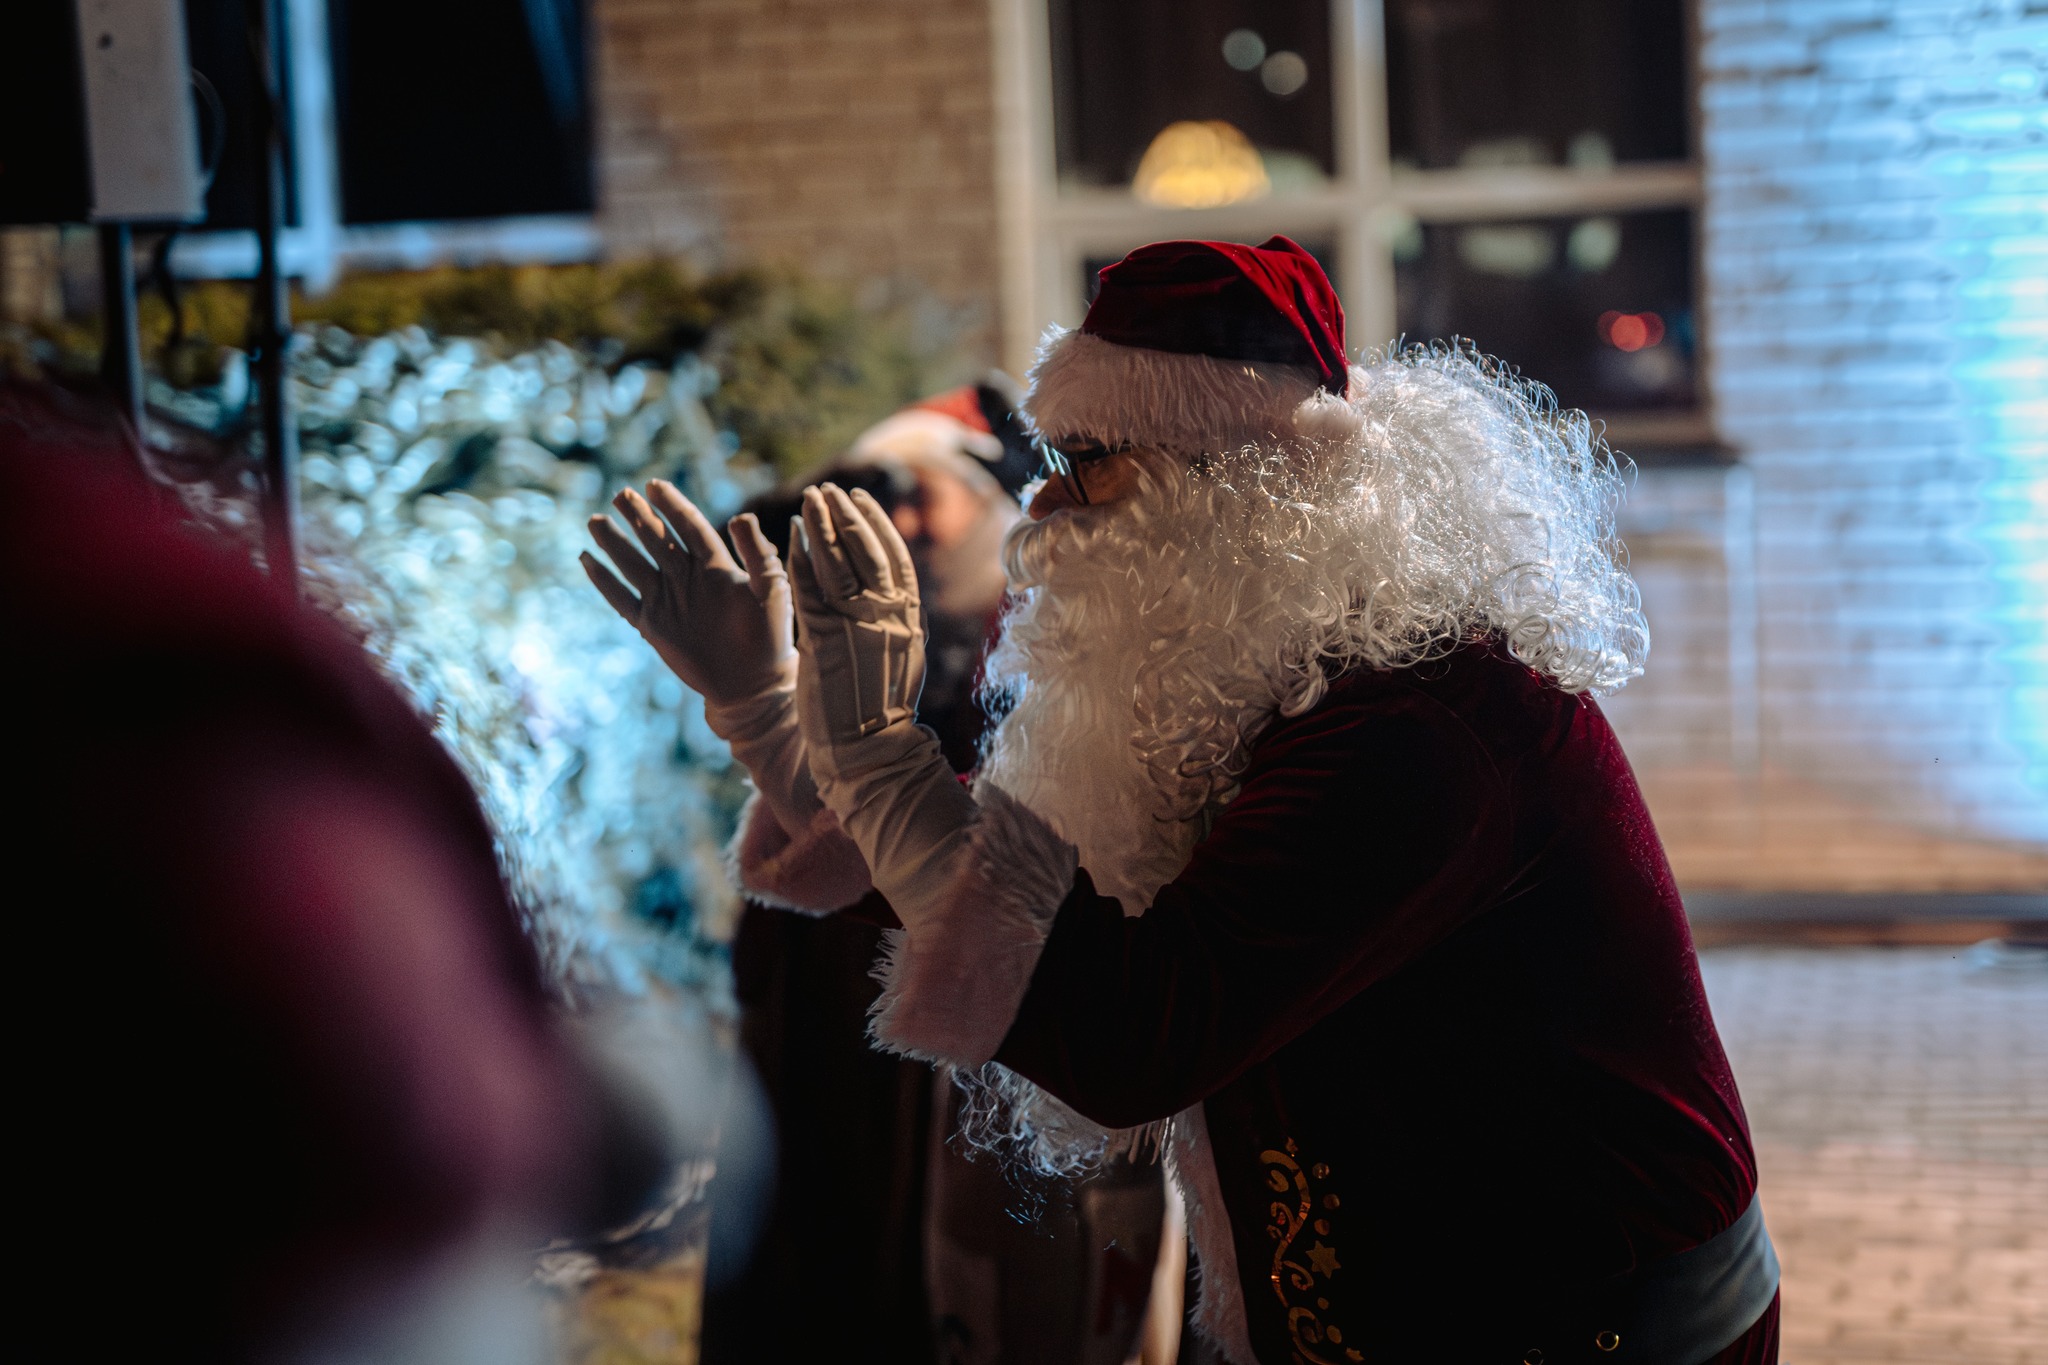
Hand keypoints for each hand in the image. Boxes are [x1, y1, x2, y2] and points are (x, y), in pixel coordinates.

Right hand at [582, 480, 794, 706]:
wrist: (753, 681)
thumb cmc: (770, 635)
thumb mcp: (771, 591)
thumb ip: (758, 554)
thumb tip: (741, 517)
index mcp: (715, 565)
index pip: (690, 526)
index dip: (673, 506)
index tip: (655, 485)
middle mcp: (687, 577)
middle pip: (657, 539)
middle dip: (639, 517)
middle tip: (621, 494)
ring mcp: (667, 600)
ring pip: (634, 564)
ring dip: (615, 543)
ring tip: (596, 520)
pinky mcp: (653, 625)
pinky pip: (623, 600)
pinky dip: (605, 582)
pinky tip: (587, 561)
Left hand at [788, 484, 924, 746]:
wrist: (870, 752)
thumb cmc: (882, 711)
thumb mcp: (900, 659)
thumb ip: (894, 622)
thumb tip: (887, 593)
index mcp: (910, 621)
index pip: (897, 559)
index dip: (877, 525)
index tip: (860, 500)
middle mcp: (888, 618)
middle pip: (869, 551)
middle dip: (848, 516)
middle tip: (829, 491)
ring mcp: (857, 627)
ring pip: (839, 562)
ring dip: (822, 527)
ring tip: (810, 502)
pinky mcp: (826, 641)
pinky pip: (811, 589)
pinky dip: (801, 560)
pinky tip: (790, 539)